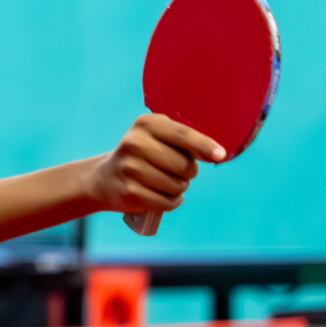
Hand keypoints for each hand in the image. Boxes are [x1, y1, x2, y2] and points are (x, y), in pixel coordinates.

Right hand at [89, 113, 224, 214]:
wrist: (105, 177)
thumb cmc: (143, 156)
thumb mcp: (158, 137)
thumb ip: (185, 140)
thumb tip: (218, 154)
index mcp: (145, 124)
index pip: (182, 135)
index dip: (204, 146)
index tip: (220, 155)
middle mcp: (135, 143)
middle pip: (184, 165)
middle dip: (188, 172)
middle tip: (175, 170)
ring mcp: (130, 168)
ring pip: (178, 186)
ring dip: (178, 188)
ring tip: (162, 182)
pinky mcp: (130, 191)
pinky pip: (167, 202)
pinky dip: (170, 202)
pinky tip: (158, 195)